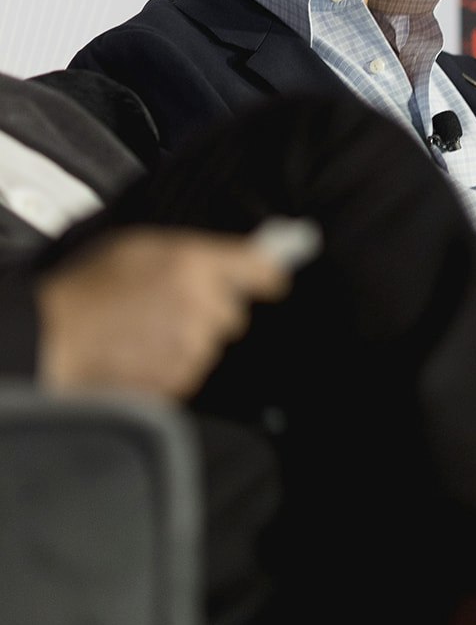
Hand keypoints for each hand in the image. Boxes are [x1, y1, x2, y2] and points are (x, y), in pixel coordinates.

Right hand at [36, 227, 290, 398]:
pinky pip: (191, 370)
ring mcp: (192, 347)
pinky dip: (173, 364)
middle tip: (174, 304)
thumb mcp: (140, 245)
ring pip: (211, 344)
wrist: (56, 336)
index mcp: (194, 264)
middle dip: (212, 309)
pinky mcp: (180, 379)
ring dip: (190, 338)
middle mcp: (201, 305)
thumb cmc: (90, 286)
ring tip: (148, 328)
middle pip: (234, 313)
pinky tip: (142, 350)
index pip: (262, 270)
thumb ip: (192, 252)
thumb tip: (232, 257)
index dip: (267, 275)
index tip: (270, 278)